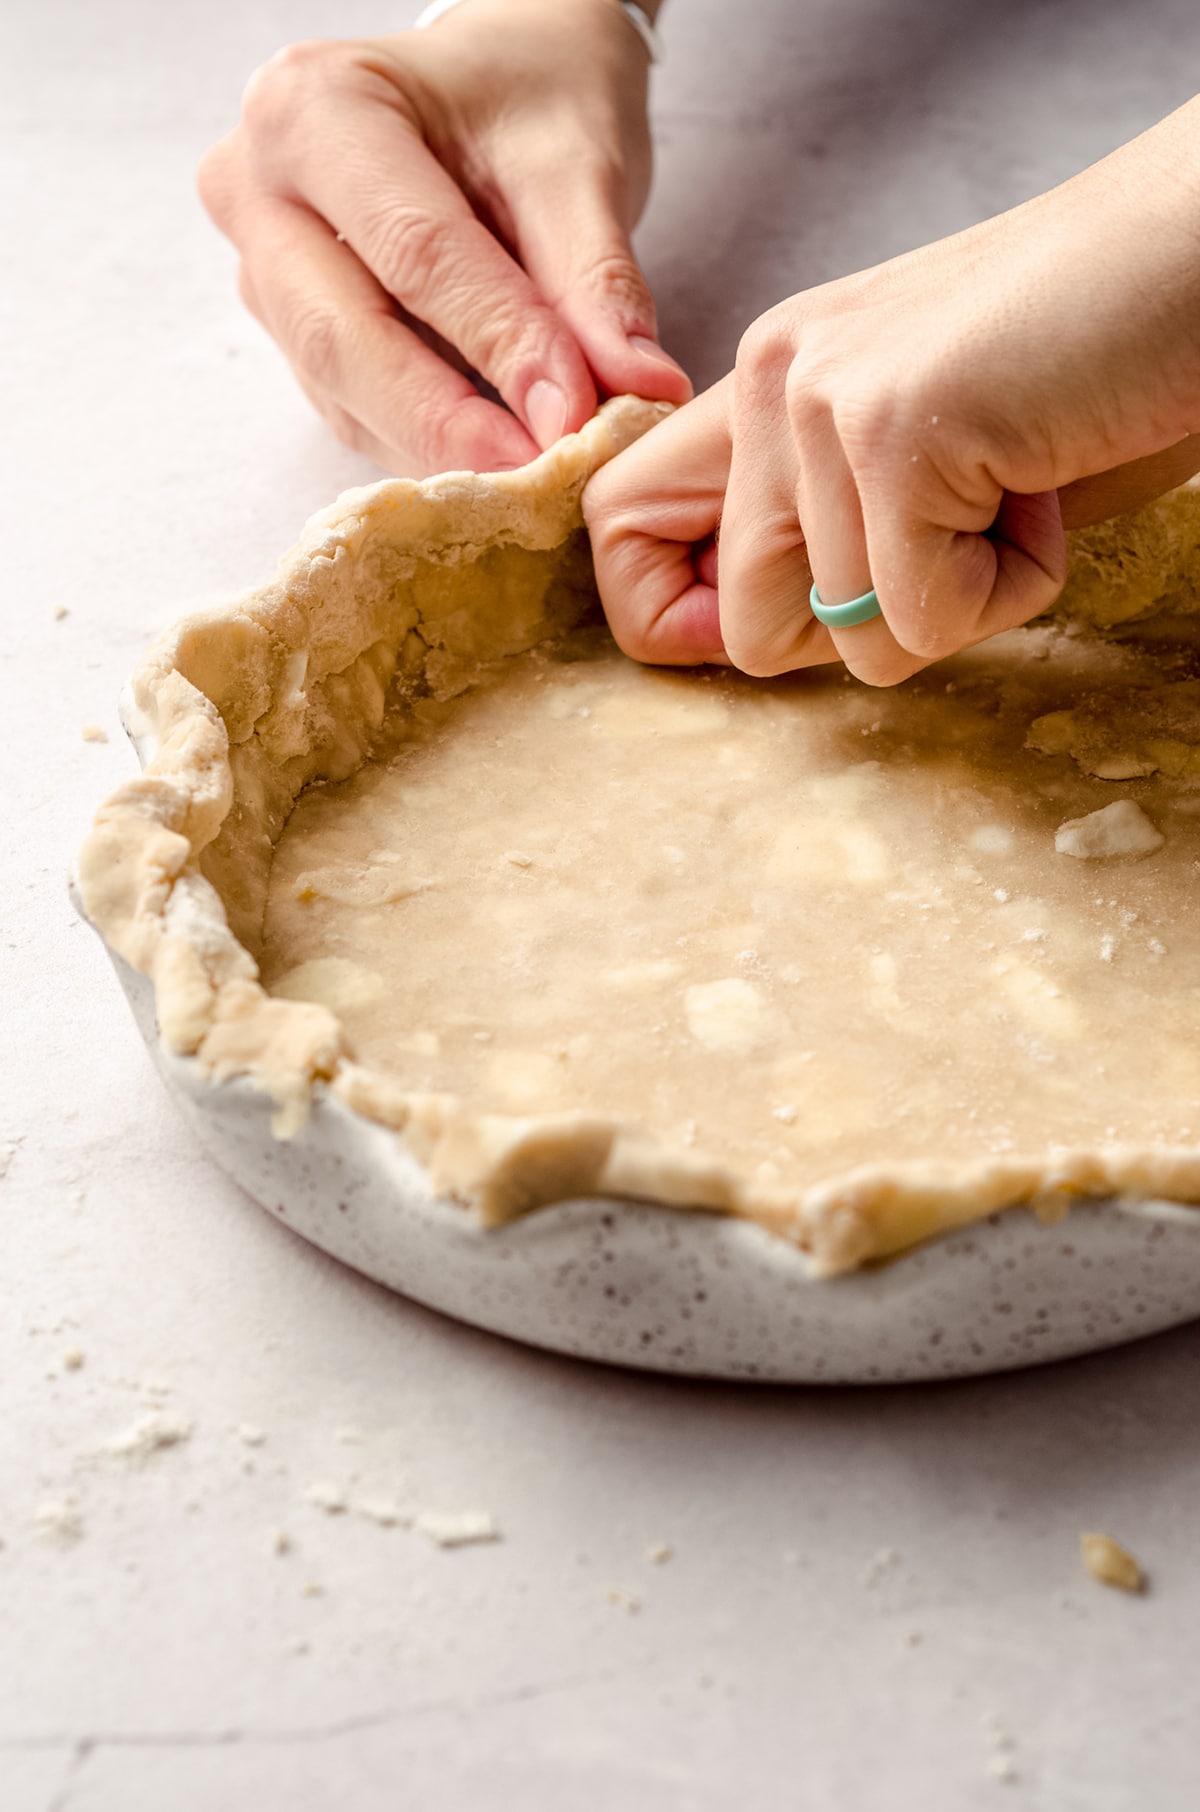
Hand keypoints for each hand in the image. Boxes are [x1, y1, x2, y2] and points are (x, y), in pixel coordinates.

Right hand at [198, 0, 689, 475]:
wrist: (498, 82)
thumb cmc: (530, 94)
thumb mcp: (577, 164)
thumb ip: (597, 283)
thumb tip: (638, 391)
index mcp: (314, 108)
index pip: (414, 251)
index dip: (499, 345)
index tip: (577, 417)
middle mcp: (256, 187)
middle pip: (345, 337)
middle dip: (452, 424)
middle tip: (545, 475)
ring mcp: (258, 267)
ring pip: (342, 390)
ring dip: (440, 450)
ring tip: (535, 479)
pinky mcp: (286, 329)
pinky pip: (351, 410)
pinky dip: (427, 445)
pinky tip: (494, 464)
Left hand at [585, 101, 1199, 680]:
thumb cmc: (1087, 365)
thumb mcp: (928, 465)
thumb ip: (830, 542)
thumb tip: (743, 647)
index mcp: (765, 384)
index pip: (619, 525)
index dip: (679, 621)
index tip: (798, 628)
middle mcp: (768, 381)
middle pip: (744, 632)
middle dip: (873, 630)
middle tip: (962, 538)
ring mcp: (820, 400)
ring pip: (853, 641)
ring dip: (968, 598)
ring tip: (1023, 479)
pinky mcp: (891, 429)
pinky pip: (925, 618)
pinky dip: (1012, 588)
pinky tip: (1045, 480)